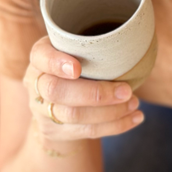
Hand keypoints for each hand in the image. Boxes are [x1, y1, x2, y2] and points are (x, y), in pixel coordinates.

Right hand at [24, 35, 144, 145]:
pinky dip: (115, 126)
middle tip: (126, 90)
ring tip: (134, 103)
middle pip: (56, 91)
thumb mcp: (74, 49)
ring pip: (73, 115)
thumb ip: (91, 46)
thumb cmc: (75, 64)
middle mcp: (37, 84)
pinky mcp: (56, 131)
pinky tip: (135, 117)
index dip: (56, 63)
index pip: (40, 57)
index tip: (77, 68)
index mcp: (40, 58)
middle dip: (95, 93)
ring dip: (110, 112)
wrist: (56, 104)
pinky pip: (86, 131)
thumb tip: (131, 40)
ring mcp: (43, 111)